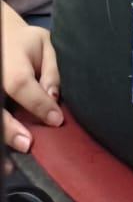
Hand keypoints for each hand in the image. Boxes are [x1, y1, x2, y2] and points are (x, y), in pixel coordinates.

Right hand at [2, 0, 61, 152]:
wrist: (3, 37)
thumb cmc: (26, 44)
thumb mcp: (44, 45)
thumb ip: (50, 70)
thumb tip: (54, 98)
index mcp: (10, 64)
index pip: (21, 85)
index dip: (40, 105)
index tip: (57, 120)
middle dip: (10, 130)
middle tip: (28, 144)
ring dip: (4, 140)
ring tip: (10, 164)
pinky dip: (1, 142)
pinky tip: (7, 161)